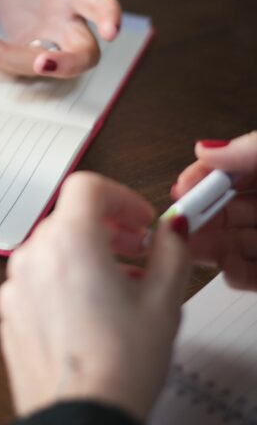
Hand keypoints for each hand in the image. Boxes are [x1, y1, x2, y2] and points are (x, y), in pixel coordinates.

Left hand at [0, 0, 120, 77]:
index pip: (101, 5)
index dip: (109, 17)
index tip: (112, 29)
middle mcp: (69, 22)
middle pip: (84, 54)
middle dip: (68, 63)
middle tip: (44, 63)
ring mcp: (47, 41)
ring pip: (45, 67)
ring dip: (15, 60)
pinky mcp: (24, 52)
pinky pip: (14, 66)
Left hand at [0, 172, 189, 421]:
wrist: (79, 421)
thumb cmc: (118, 364)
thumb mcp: (163, 301)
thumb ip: (171, 252)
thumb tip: (172, 231)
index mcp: (69, 240)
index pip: (87, 187)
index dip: (119, 197)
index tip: (141, 221)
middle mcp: (33, 255)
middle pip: (68, 219)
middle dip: (106, 229)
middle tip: (137, 252)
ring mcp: (15, 286)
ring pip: (51, 251)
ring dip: (85, 257)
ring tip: (118, 290)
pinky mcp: (9, 314)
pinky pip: (37, 282)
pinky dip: (62, 283)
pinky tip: (90, 315)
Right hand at [172, 132, 256, 289]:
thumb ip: (249, 149)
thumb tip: (206, 150)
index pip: (229, 171)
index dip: (203, 178)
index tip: (182, 186)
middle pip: (228, 210)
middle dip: (199, 217)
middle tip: (176, 223)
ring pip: (236, 243)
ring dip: (210, 247)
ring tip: (190, 248)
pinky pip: (255, 276)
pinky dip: (238, 275)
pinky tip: (227, 268)